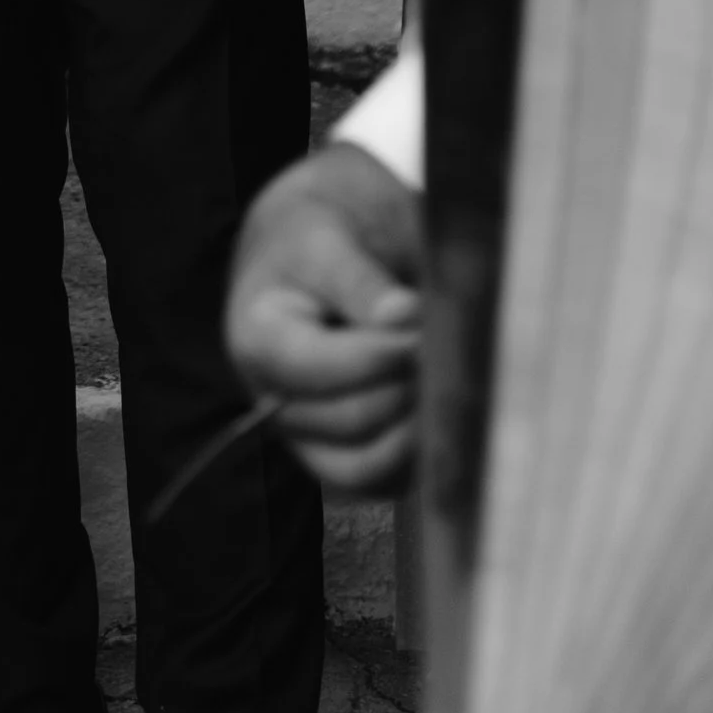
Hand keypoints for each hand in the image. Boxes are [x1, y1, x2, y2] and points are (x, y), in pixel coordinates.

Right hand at [224, 141, 421, 494]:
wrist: (312, 246)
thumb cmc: (321, 230)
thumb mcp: (331, 233)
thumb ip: (361, 279)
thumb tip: (403, 320)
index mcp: (258, 335)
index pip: (318, 366)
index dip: (382, 352)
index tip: (428, 323)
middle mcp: (273, 399)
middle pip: (351, 420)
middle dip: (409, 385)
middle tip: (454, 348)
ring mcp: (306, 436)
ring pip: (367, 467)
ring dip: (419, 430)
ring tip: (451, 381)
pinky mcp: (340, 456)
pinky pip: (382, 482)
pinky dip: (419, 458)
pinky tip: (445, 411)